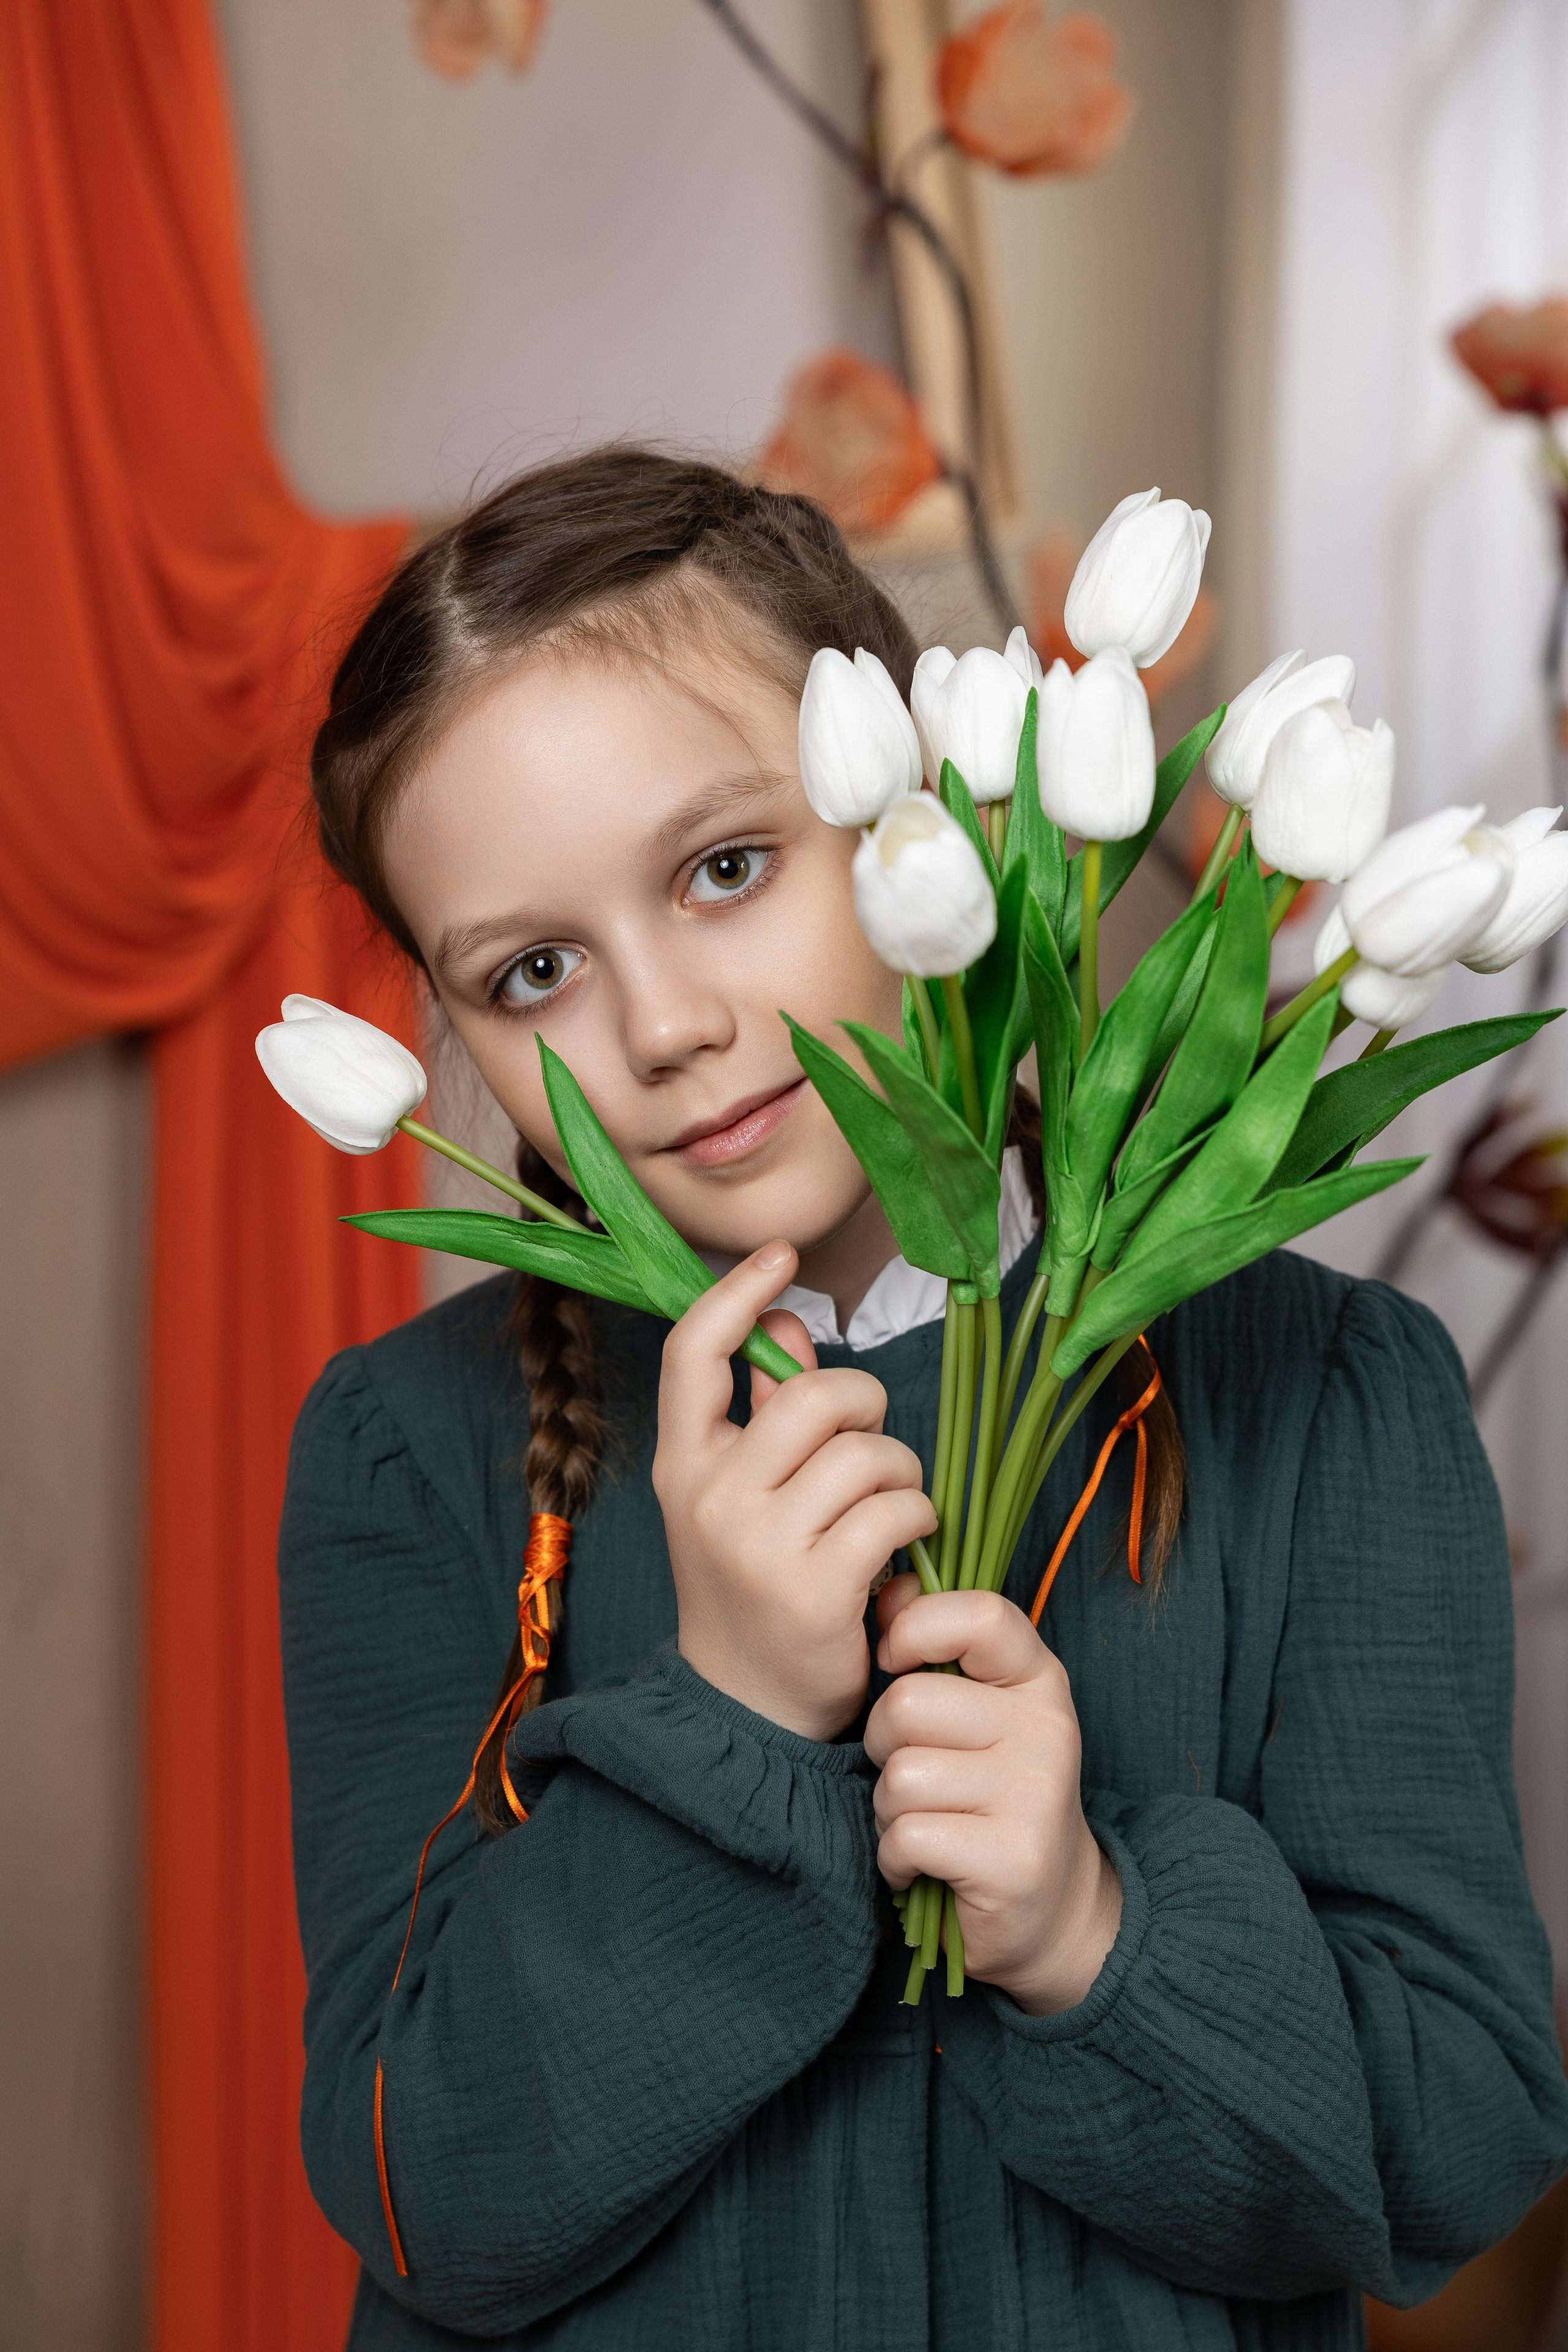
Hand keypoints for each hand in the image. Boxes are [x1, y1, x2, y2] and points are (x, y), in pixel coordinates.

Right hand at [655, 1242, 937, 1740]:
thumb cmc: (753, 1582)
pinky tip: (905, 1540)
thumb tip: (785, 1320)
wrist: (747, 1706)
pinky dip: (917, 1516)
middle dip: (867, 1405)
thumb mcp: (737, 1493)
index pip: (692, 1350)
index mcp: (681, 1462)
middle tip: (872, 1442)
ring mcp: (758, 1543)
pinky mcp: (816, 1587)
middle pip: (813, 1394)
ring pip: (867, 1452)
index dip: (738, 1293)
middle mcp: (709, 1495)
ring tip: (892, 1505)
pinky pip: (896, 1508)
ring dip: (901, 1471)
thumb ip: (759, 1408)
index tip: (780, 1256)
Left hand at [864, 1579, 1121, 2014]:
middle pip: (909, 1703)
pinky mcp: (1012, 1859)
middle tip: (917, 1778)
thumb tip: (891, 1587)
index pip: (979, 1614)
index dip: (916, 1629)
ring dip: (891, 1810)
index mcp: (1039, 1678)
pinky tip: (925, 1866)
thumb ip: (936, 1647)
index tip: (896, 1662)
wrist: (1052, 1910)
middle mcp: (1047, 1728)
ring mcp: (1035, 1794)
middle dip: (884, 1746)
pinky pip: (907, 1836)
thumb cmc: (993, 1797)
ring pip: (900, 1775)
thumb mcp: (978, 1710)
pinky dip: (896, 1858)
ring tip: (928, 1824)